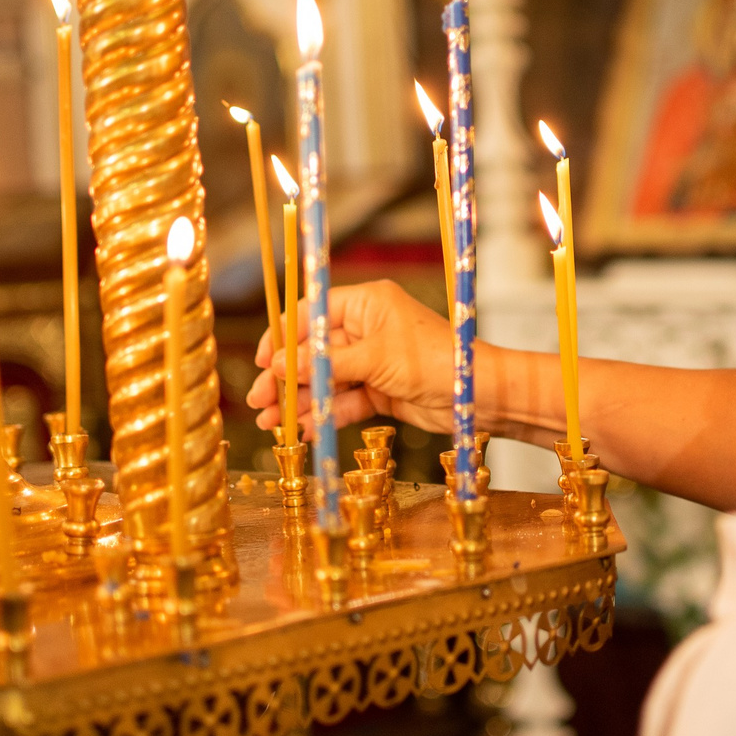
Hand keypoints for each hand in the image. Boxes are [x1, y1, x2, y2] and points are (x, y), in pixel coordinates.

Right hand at [247, 279, 460, 433]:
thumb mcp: (374, 358)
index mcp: (365, 305)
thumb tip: (277, 366)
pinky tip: (302, 431)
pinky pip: (342, 401)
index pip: (311, 313)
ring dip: (299, 401)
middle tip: (259, 401)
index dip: (283, 337)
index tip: (261, 362)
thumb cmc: (433, 360)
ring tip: (272, 424)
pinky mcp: (379, 390)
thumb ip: (325, 364)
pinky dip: (322, 415)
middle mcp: (366, 329)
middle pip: (313, 352)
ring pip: (325, 381)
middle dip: (285, 377)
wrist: (476, 395)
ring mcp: (371, 361)